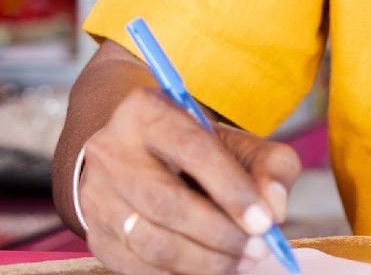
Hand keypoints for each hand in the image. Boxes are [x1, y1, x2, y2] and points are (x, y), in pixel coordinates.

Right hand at [79, 88, 300, 274]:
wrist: (141, 158)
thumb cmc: (196, 151)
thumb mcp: (236, 142)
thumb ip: (269, 165)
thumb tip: (274, 207)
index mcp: (147, 111)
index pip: (192, 150)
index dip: (232, 189)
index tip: (265, 221)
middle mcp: (111, 150)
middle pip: (166, 203)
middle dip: (220, 233)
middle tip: (259, 249)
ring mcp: (96, 195)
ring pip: (151, 241)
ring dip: (205, 261)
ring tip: (242, 262)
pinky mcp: (96, 234)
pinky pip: (138, 266)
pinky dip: (179, 273)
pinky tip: (209, 266)